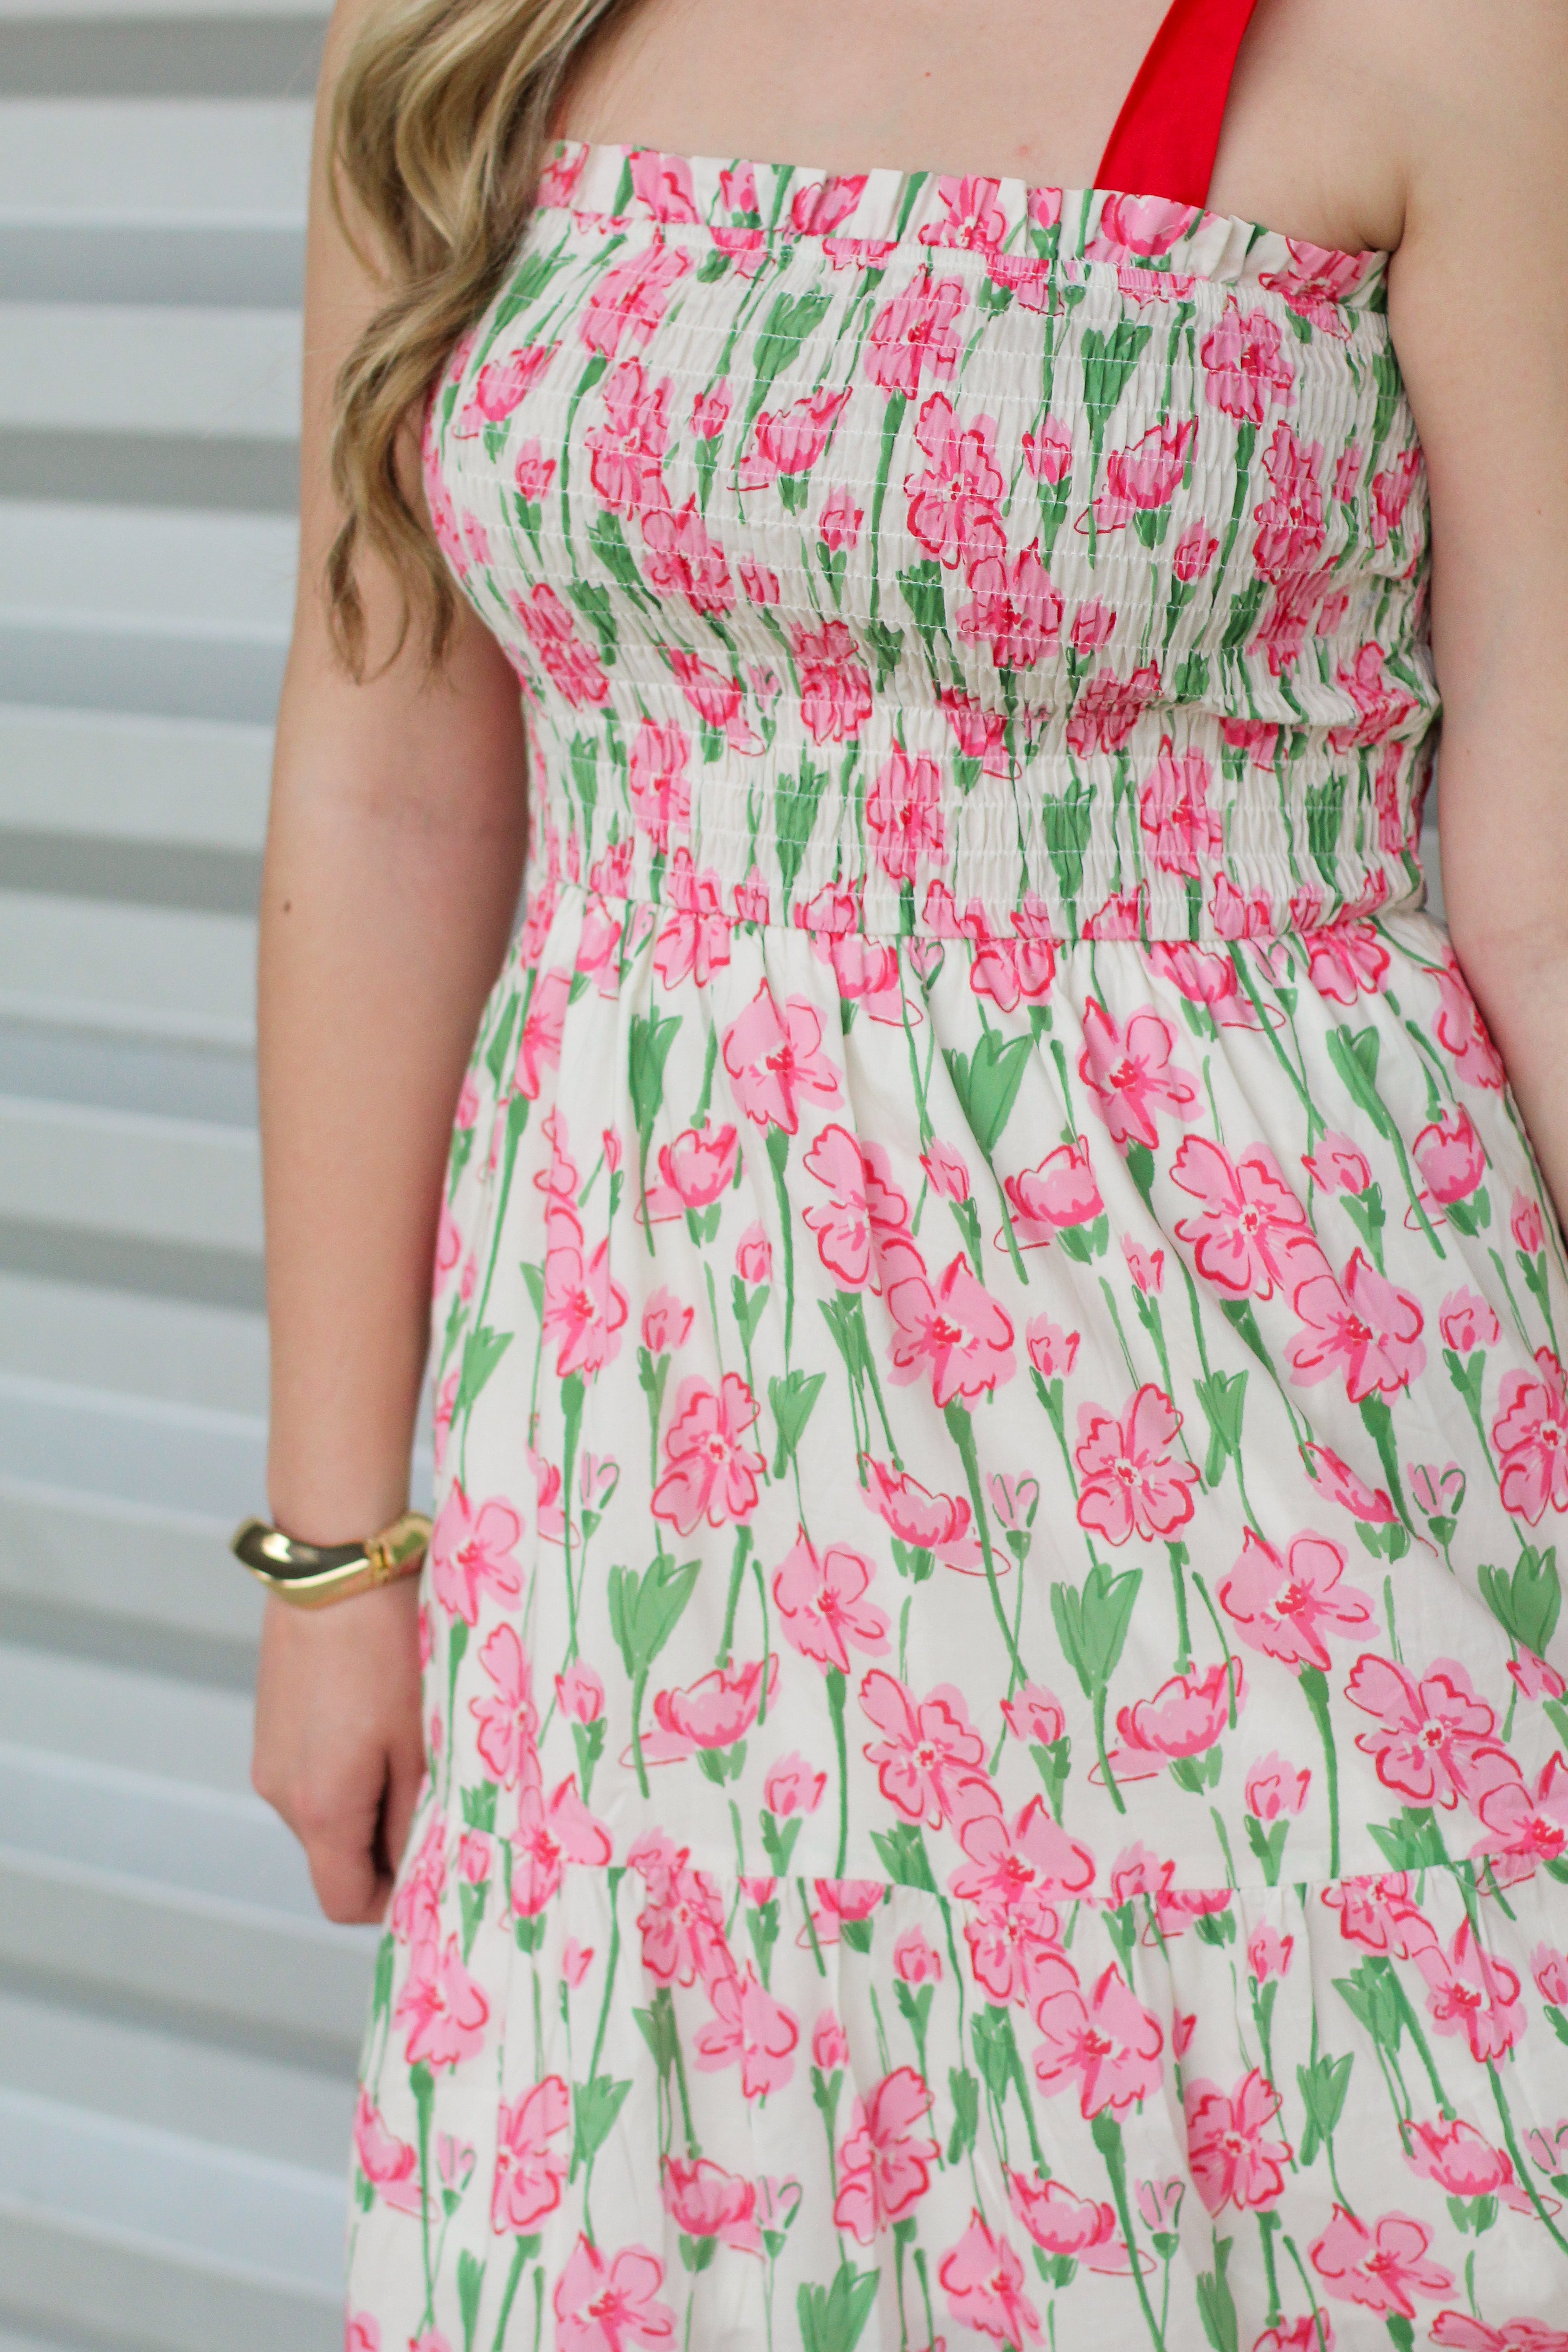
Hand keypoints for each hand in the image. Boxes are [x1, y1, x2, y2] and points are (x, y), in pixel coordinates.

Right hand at [252, 1575, 425, 1923]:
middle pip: (335, 1857)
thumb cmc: (390, 1652)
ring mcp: (269, 1758)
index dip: (392, 1899)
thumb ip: (416, 1813)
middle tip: (438, 1795)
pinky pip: (312, 1774)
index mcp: (320, 1809)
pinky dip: (347, 1768)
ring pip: (326, 1813)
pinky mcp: (271, 1726)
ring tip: (411, 1744)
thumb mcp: (420, 1740)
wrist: (334, 1568)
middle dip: (386, 1843)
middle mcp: (281, 1794)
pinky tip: (380, 1720)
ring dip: (369, 1800)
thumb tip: (419, 1864)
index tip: (435, 1866)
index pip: (344, 1900)